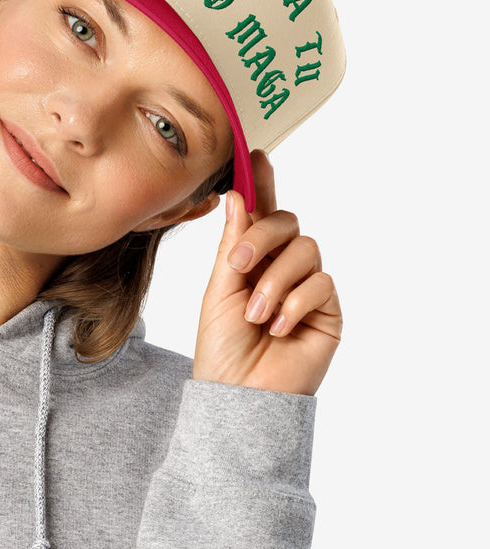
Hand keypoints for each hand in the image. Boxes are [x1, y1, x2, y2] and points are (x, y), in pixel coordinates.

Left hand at [192, 151, 341, 395]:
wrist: (238, 395)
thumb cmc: (222, 349)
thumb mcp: (218, 290)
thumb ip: (233, 244)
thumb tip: (239, 196)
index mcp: (250, 260)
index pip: (260, 214)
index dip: (262, 183)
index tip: (255, 153)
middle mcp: (281, 268)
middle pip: (288, 223)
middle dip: (262, 237)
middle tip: (239, 266)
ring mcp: (307, 288)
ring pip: (306, 250)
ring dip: (275, 281)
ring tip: (256, 315)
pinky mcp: (328, 310)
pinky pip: (321, 283)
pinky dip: (296, 303)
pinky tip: (280, 327)